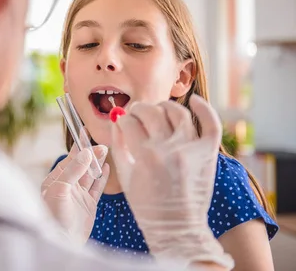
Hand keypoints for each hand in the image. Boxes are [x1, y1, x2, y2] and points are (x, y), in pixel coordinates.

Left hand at [41, 129, 109, 243]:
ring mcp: (78, 195)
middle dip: (90, 154)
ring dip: (97, 163)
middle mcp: (66, 186)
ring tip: (105, 150)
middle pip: (81, 165)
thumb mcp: (61, 189)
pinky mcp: (88, 205)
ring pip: (90, 174)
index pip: (69, 159)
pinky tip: (106, 168)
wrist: (62, 241)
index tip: (84, 131)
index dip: (78, 146)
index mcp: (55, 180)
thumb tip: (86, 152)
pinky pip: (96, 188)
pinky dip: (101, 177)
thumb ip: (73, 170)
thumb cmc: (55, 215)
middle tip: (101, 144)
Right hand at [111, 95, 233, 268]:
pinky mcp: (208, 153)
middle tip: (136, 114)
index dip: (122, 120)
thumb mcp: (125, 175)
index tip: (122, 122)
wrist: (177, 227)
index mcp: (145, 155)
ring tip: (158, 111)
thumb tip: (116, 121)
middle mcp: (169, 149)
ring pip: (177, 112)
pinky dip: (204, 108)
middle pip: (151, 112)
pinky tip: (193, 100)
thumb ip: (119, 144)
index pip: (129, 122)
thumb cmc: (147, 205)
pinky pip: (210, 123)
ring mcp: (191, 149)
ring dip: (164, 106)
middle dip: (138, 109)